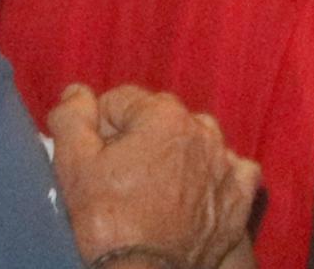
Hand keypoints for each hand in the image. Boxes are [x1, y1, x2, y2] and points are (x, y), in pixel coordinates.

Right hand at [47, 82, 258, 268]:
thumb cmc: (108, 220)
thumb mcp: (74, 167)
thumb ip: (72, 120)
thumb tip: (76, 92)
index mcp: (164, 115)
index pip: (122, 101)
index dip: (101, 127)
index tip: (94, 157)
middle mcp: (203, 129)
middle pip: (160, 119)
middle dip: (138, 138)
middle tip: (119, 175)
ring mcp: (226, 161)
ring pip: (195, 141)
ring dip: (175, 154)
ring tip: (153, 188)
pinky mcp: (240, 193)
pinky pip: (229, 170)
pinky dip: (212, 177)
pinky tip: (194, 193)